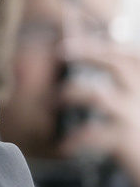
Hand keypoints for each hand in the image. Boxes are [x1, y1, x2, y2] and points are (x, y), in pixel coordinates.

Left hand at [57, 37, 139, 186]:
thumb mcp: (138, 114)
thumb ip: (126, 95)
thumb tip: (97, 75)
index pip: (136, 57)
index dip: (112, 46)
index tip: (86, 41)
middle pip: (121, 64)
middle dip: (89, 53)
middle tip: (62, 50)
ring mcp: (138, 117)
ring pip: (99, 95)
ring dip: (71, 95)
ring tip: (54, 102)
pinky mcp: (127, 141)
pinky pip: (92, 133)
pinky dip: (74, 138)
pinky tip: (64, 145)